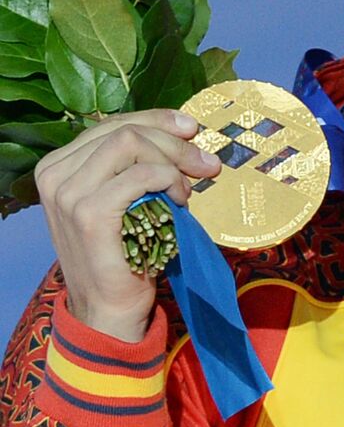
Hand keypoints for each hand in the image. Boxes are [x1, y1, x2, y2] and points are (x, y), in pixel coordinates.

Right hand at [34, 109, 220, 342]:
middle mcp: (55, 174)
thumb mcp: (124, 197)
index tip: (191, 129)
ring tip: (186, 188)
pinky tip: (179, 201)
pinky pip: (142, 174)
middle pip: (124, 129)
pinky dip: (169, 180)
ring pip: (131, 143)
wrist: (109, 306)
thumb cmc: (125, 249)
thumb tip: (184, 130)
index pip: (112, 124)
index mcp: (59, 165)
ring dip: (171, 161)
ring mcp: (68, 193)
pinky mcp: (89, 212)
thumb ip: (135, 164)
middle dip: (173, 140)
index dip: (157, 120)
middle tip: (205, 163)